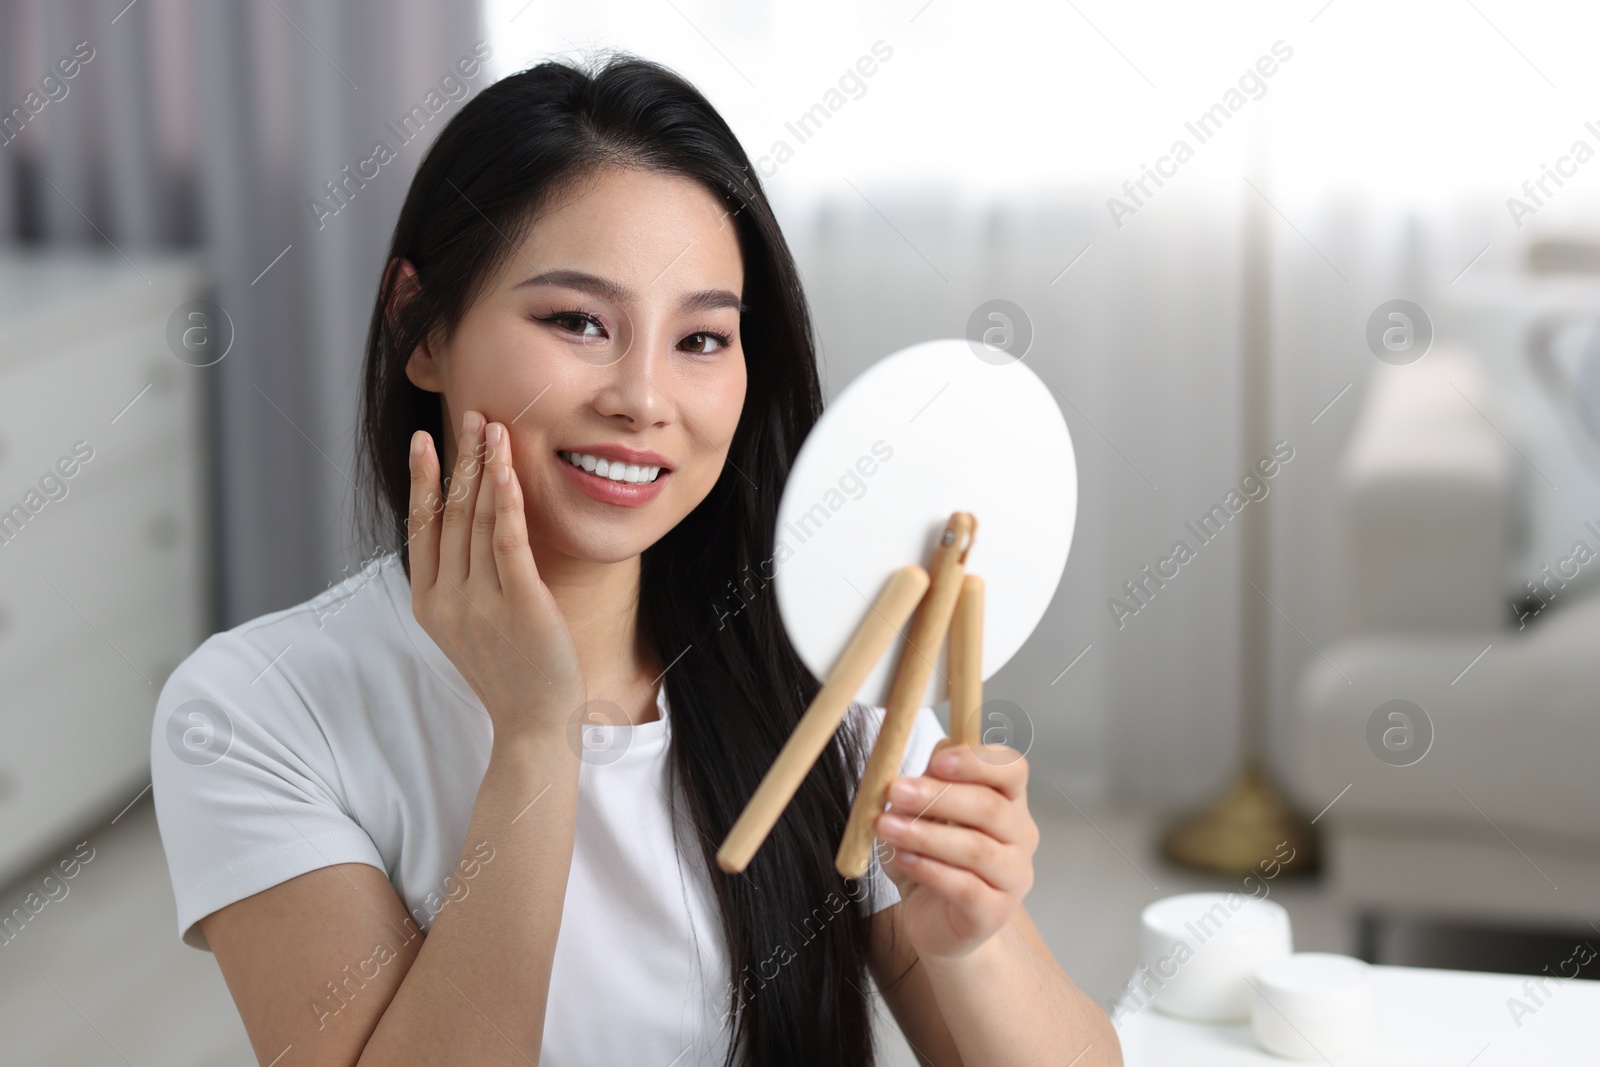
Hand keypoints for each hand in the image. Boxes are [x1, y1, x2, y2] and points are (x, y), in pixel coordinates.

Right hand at [407, 409, 586, 740]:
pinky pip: (508, 540)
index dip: (423, 480)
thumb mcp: (470, 626)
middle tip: (470, 415)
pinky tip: (505, 467)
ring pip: (478, 520)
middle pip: (451, 514)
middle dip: (460, 459)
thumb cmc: (511, 673)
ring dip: (484, 468)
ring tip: (491, 427)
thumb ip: (462, 582)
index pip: (422, 528)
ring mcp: (480, 602)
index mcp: (428, 603)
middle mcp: (447, 599)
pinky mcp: (519, 604)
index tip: (426, 440)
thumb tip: (466, 531)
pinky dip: (506, 499)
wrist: (534, 725)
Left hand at [874, 740, 1037, 960]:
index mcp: (1009, 802)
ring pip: (976, 849)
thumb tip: (937, 752)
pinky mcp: (994, 912)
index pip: (1012, 769)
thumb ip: (931, 782)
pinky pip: (966, 888)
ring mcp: (1014, 877)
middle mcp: (1020, 836)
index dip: (977, 761)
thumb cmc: (931, 859)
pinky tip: (905, 860)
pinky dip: (932, 870)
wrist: (935, 920)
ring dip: (925, 834)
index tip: (936, 761)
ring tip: (887, 826)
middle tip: (896, 790)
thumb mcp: (923, 813)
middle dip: (938, 796)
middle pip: (990, 807)